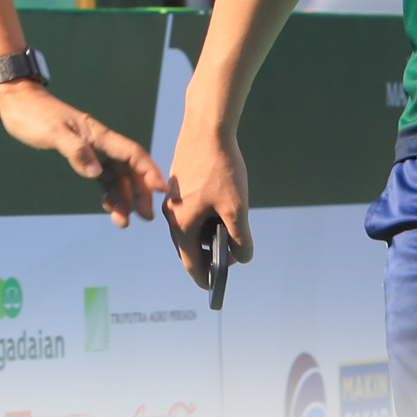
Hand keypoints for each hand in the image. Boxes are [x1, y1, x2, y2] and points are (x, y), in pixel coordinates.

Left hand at [0, 80, 165, 225]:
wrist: (18, 102)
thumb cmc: (33, 115)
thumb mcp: (52, 132)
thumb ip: (75, 151)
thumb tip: (95, 172)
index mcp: (97, 134)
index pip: (131, 153)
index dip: (149, 171)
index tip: (162, 190)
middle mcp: (99, 142)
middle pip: (129, 169)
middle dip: (140, 192)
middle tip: (146, 217)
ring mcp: (91, 149)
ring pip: (116, 176)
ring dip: (123, 197)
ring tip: (124, 222)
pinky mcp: (81, 155)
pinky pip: (102, 176)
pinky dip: (108, 192)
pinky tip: (108, 206)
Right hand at [164, 100, 253, 289]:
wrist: (206, 128)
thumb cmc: (220, 168)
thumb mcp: (236, 208)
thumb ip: (240, 238)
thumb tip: (243, 258)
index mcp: (182, 224)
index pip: (191, 263)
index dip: (205, 277)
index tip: (215, 287)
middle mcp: (173, 214)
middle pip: (190, 245)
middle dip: (212, 253)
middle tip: (235, 252)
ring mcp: (175, 199)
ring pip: (192, 226)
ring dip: (210, 233)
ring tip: (233, 227)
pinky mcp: (180, 186)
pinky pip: (192, 211)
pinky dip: (207, 217)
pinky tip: (224, 207)